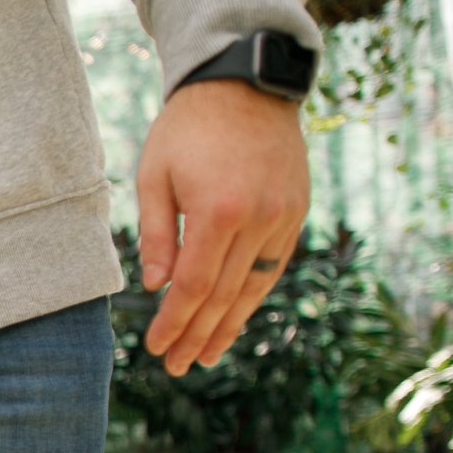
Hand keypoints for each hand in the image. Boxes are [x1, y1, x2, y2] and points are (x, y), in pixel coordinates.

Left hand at [135, 78, 310, 375]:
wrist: (245, 85)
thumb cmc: (187, 129)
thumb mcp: (155, 176)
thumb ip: (156, 235)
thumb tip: (156, 287)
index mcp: (220, 212)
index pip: (194, 286)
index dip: (175, 322)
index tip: (157, 348)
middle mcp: (260, 220)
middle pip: (226, 295)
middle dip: (199, 335)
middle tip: (177, 367)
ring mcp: (284, 217)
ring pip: (255, 287)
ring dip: (229, 325)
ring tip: (206, 355)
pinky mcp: (297, 212)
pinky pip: (273, 265)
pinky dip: (252, 295)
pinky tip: (234, 316)